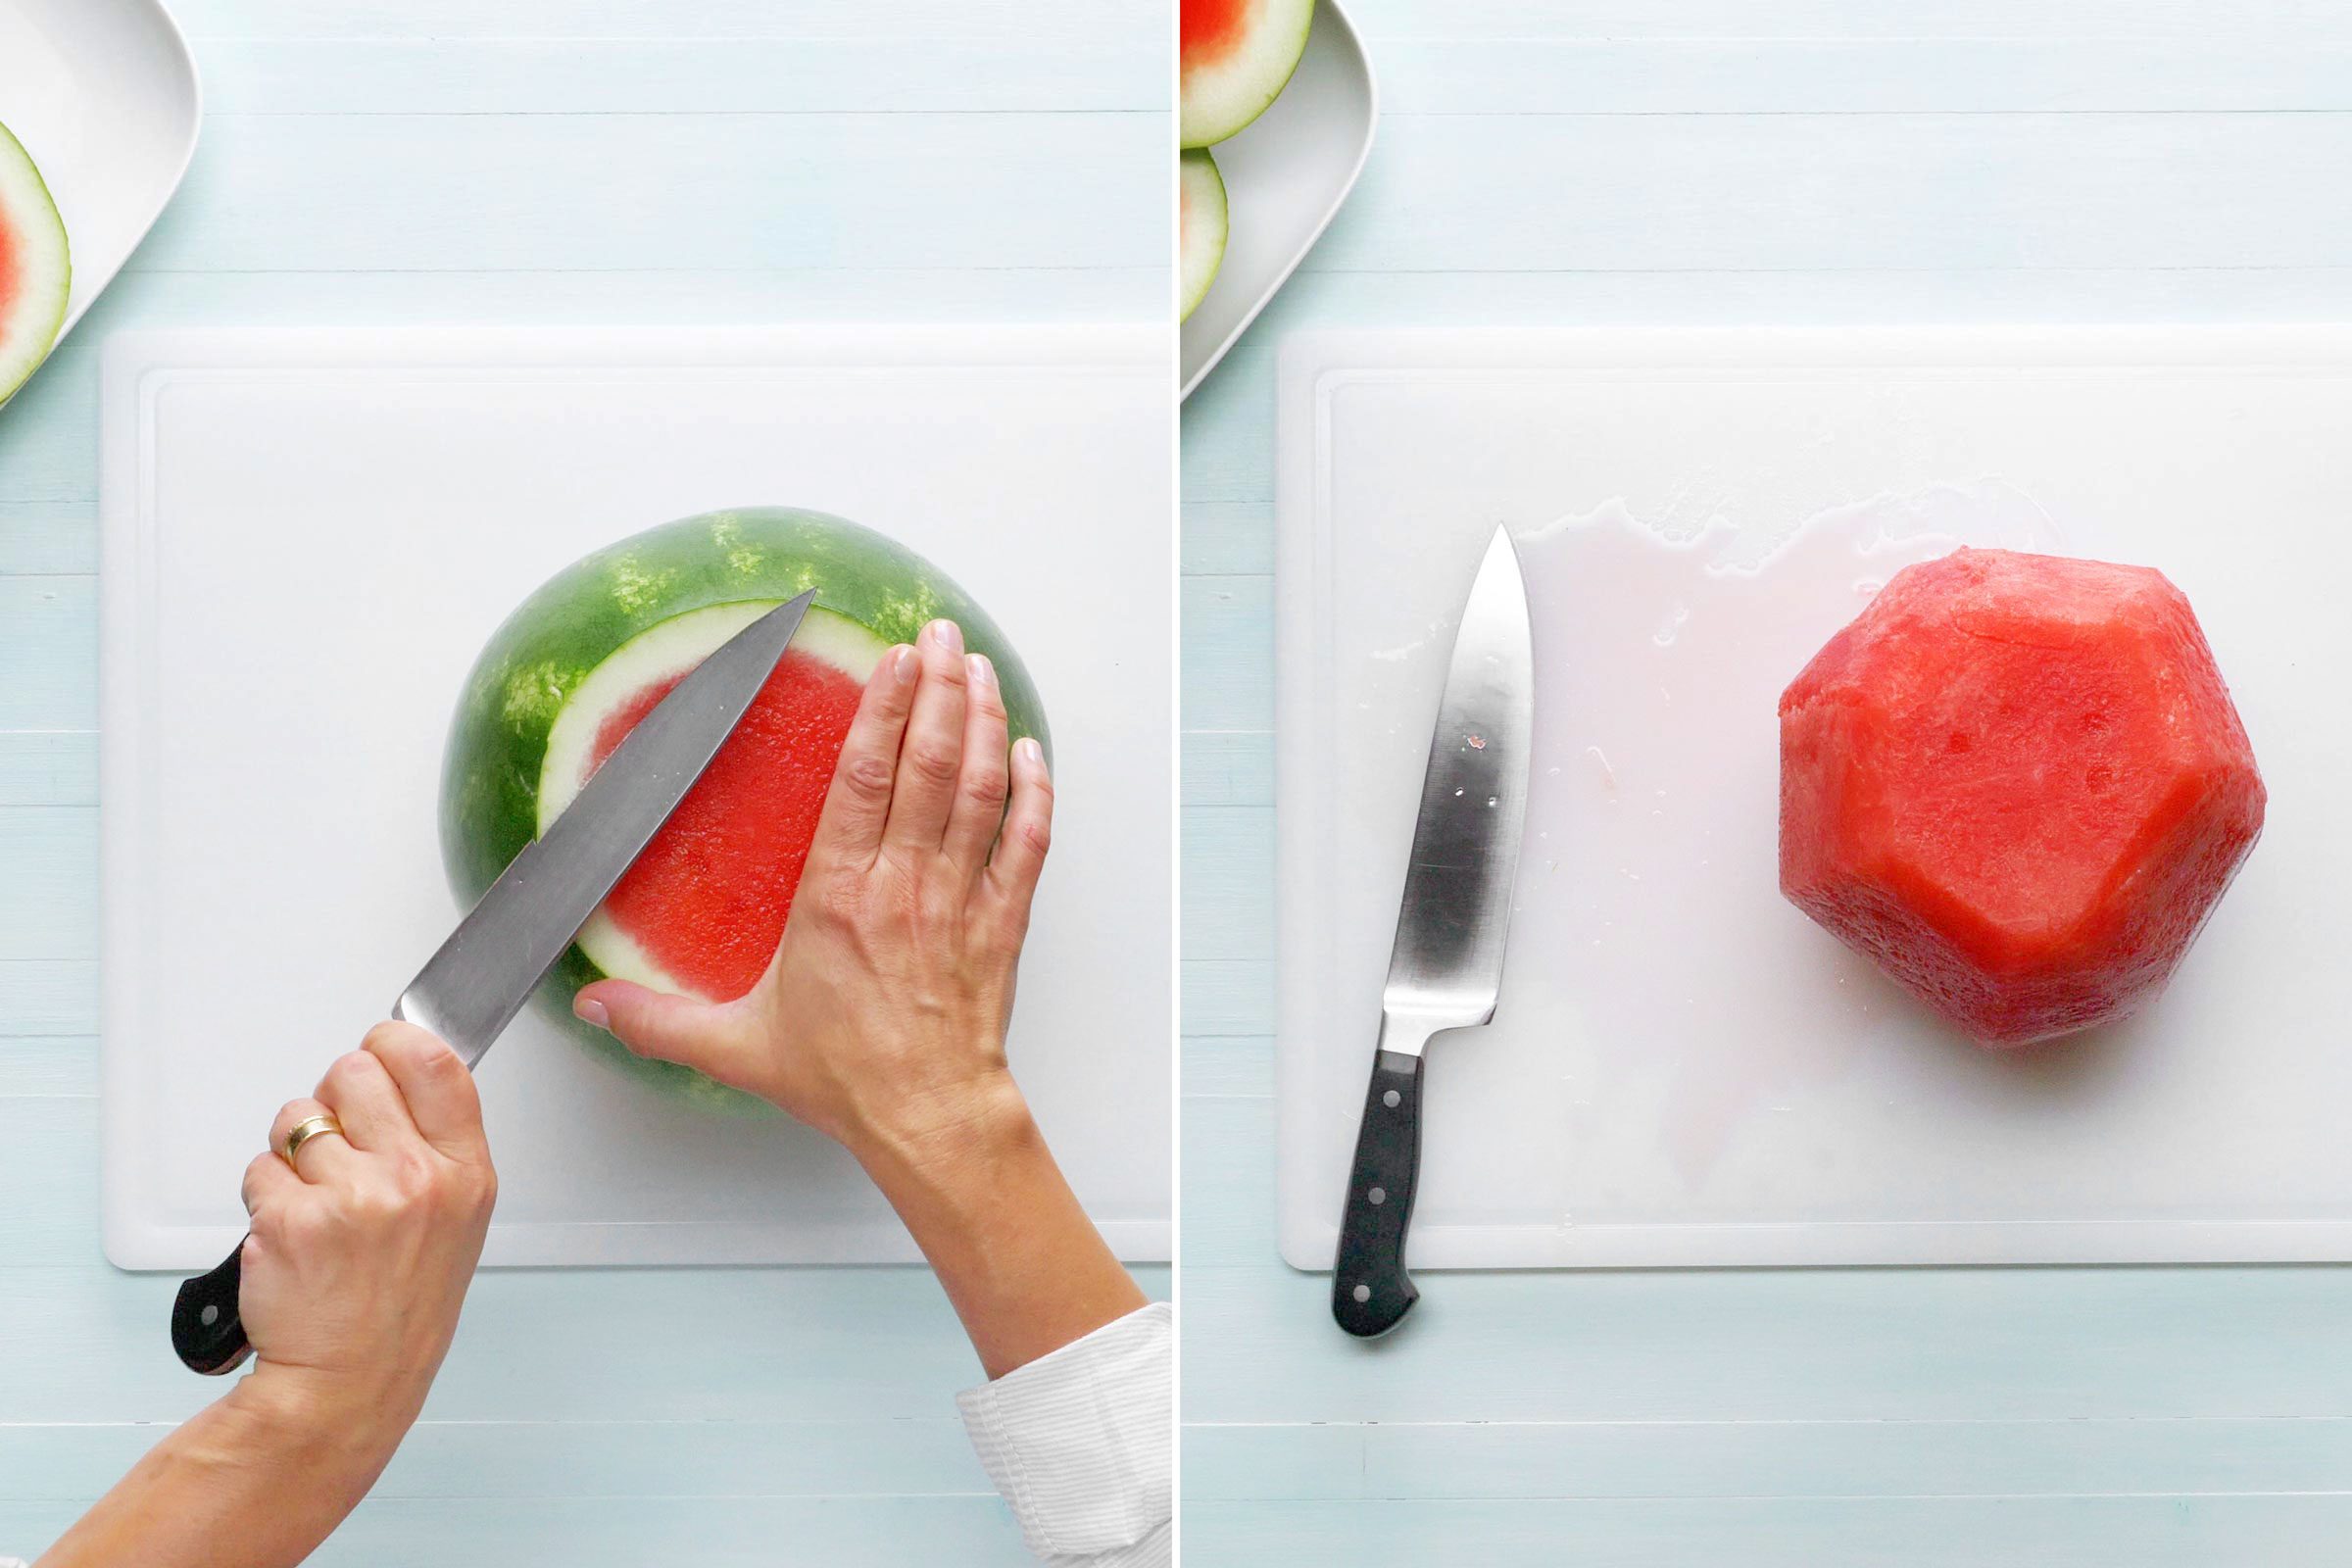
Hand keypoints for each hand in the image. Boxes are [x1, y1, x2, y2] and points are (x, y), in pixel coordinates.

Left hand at [236, 1021, 496, 1440]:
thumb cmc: (399, 1307)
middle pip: (355, 1071)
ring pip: (297, 1116)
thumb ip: (434, 1147)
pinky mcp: (289, 1220)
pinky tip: (290, 1231)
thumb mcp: (457, 1221)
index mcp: (465, 1173)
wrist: (348, 1384)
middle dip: (335, 1098)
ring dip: (293, 1149)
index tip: (381, 1050)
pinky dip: (264, 1194)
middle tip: (339, 1143)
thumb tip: (393, 1075)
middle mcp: (415, 1179)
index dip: (395, 1041)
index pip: (434, 1062)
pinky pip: (260, 1167)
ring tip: (315, 1198)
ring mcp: (352, 1198)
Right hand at [574, 617, 1051, 1169]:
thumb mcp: (736, 1047)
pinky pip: (1025, 843)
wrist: (927, 1116)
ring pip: (978, 790)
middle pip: (928, 764)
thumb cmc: (845, 1078)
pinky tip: (1030, 753)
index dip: (880, 712)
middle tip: (938, 636)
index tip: (891, 660)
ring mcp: (959, 898)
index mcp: (837, 897)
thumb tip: (591, 1004)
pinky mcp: (1002, 921)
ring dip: (982, 722)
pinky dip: (1033, 793)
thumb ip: (659, 1020)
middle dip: (936, 690)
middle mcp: (903, 883)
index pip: (861, 780)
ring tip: (978, 669)